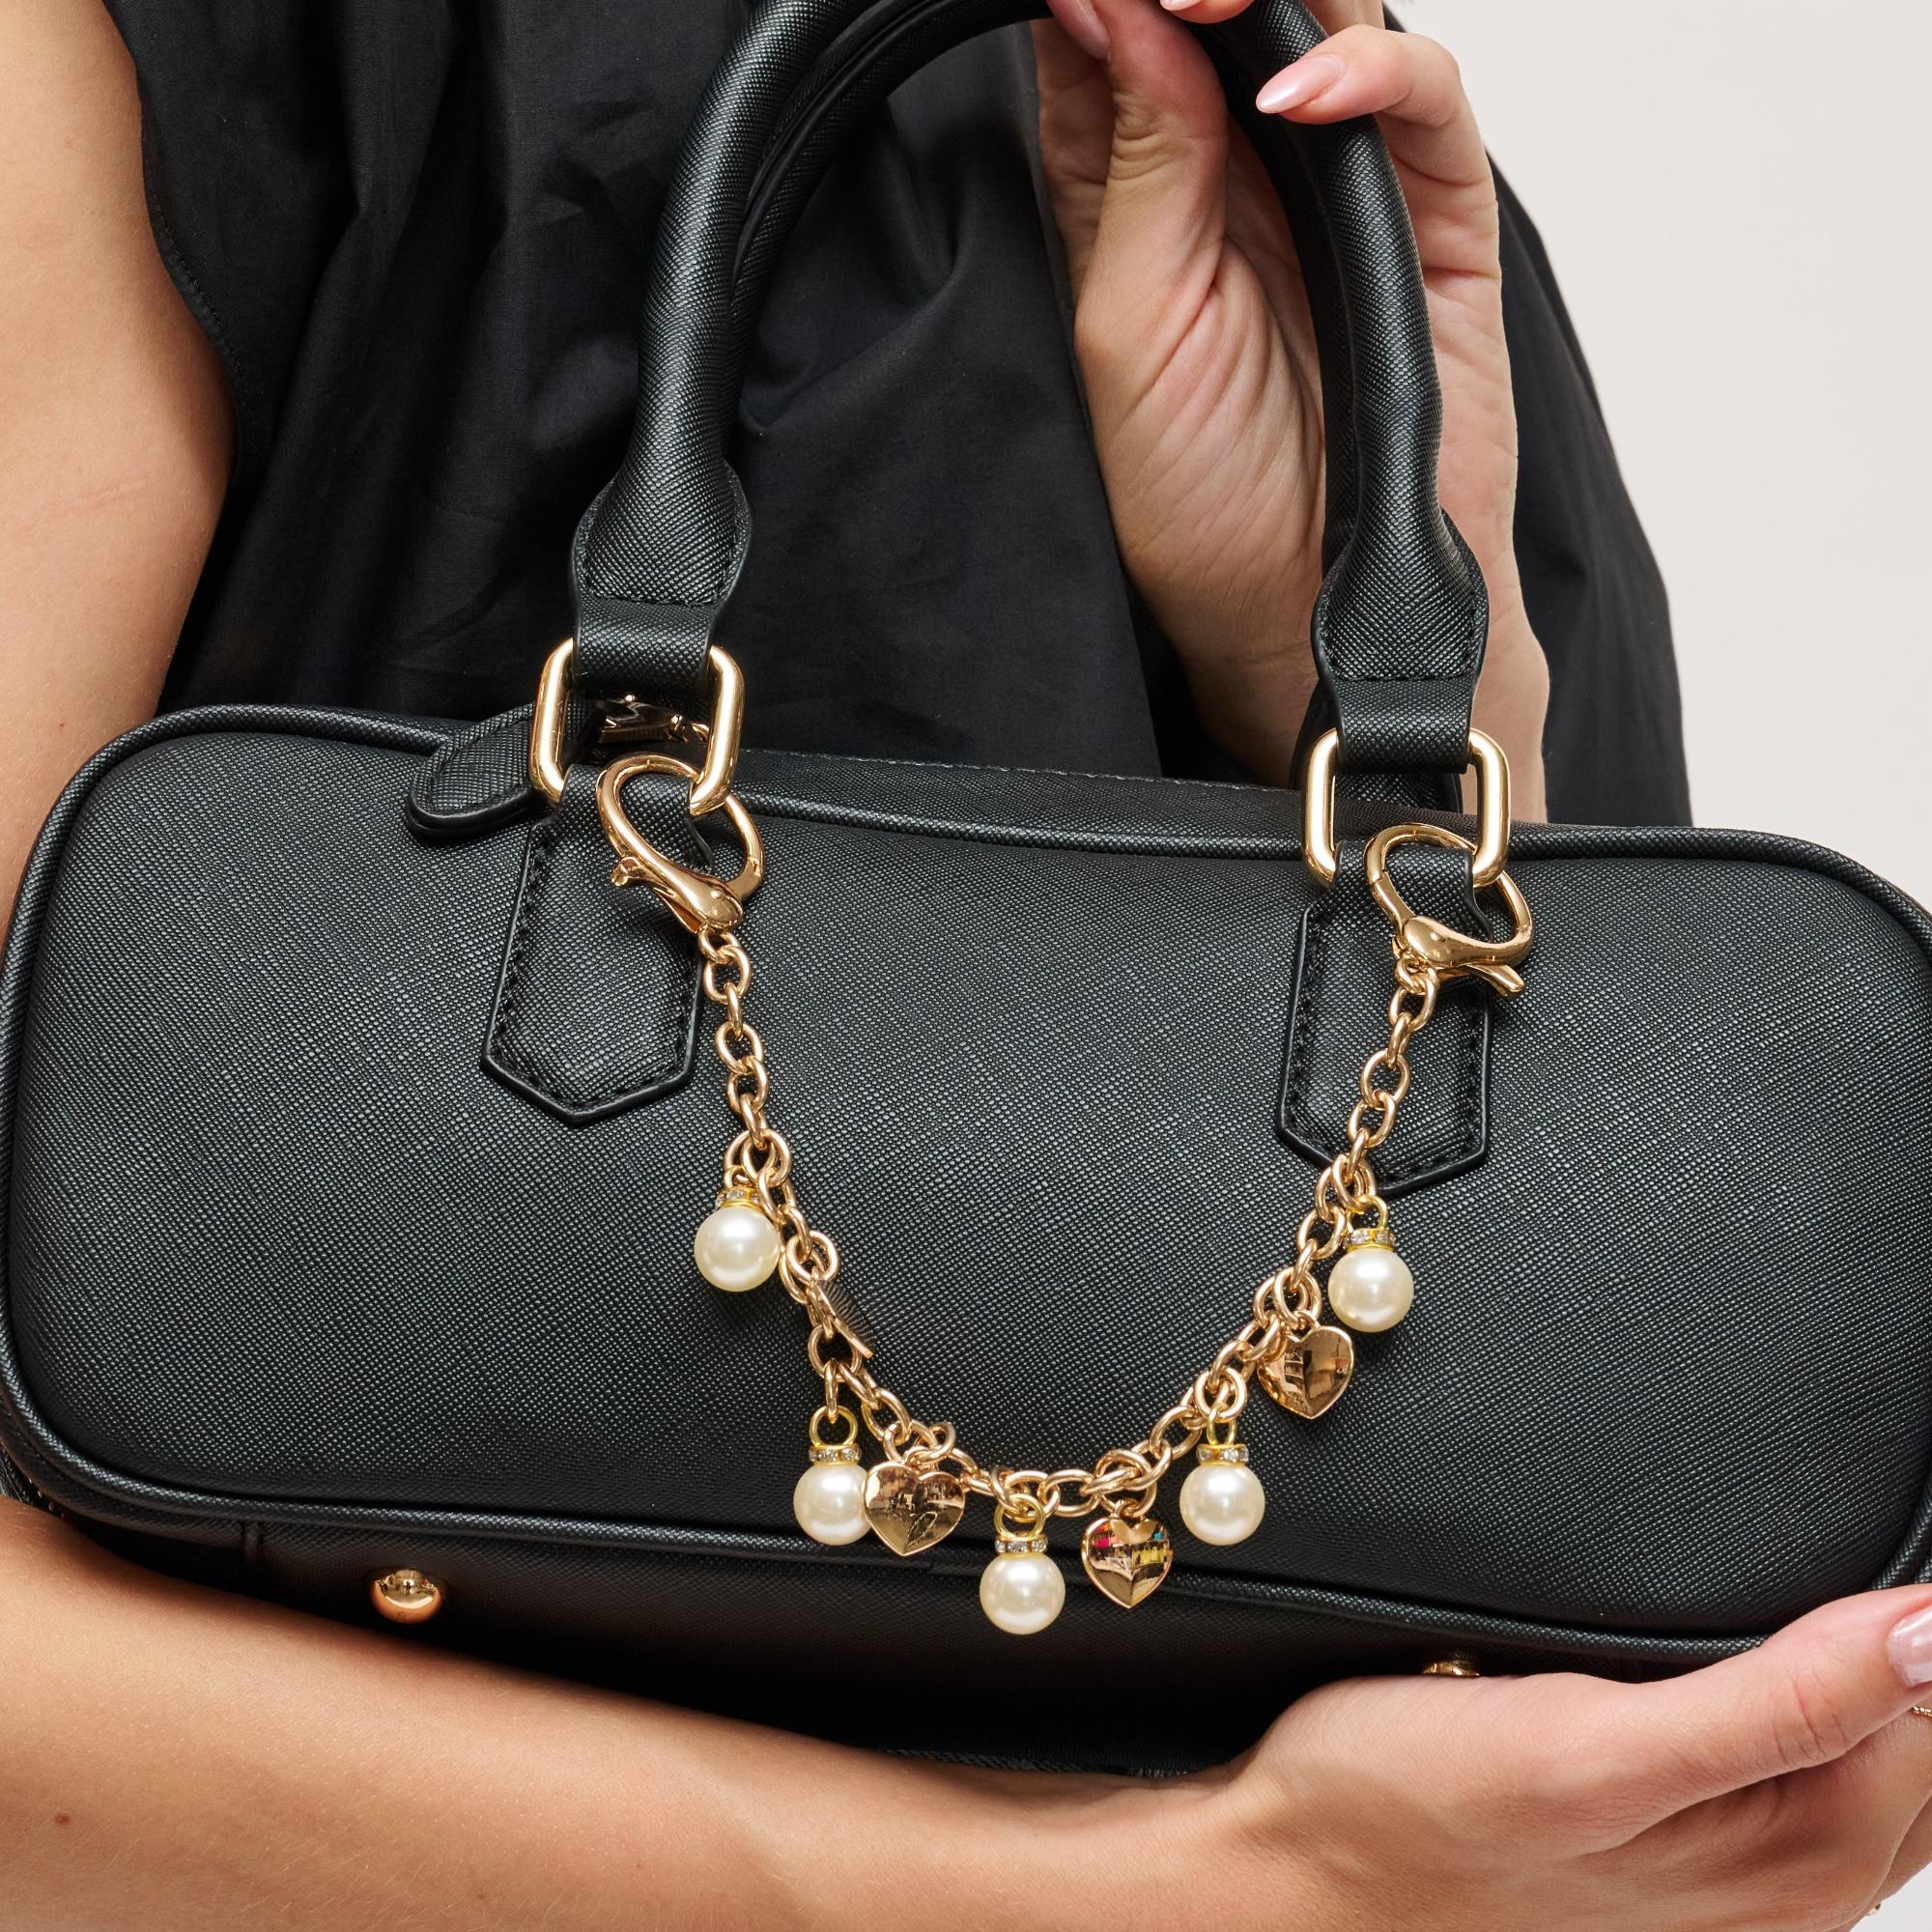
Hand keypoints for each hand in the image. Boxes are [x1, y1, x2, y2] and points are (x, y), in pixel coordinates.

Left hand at [1033, 0, 1548, 814]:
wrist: (1303, 610)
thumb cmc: (1202, 503)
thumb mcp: (1125, 331)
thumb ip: (1130, 168)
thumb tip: (1112, 7)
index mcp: (1143, 193)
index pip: (1119, 37)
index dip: (1103, 1)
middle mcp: (1243, 172)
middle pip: (1231, 12)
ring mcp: (1345, 184)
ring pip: (1333, 18)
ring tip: (1207, 3)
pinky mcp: (1435, 217)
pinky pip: (1427, 101)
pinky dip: (1375, 72)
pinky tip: (1300, 97)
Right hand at [1051, 1588, 1931, 1930]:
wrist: (1303, 1858)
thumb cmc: (1409, 1807)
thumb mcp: (1584, 1750)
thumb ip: (1773, 1706)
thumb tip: (1930, 1636)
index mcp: (1800, 1847)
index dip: (1918, 1601)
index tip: (1898, 1502)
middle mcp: (1797, 1871)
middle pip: (1926, 1729)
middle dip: (1906, 1628)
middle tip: (1870, 1512)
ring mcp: (1749, 1863)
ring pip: (1883, 1748)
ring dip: (1870, 1656)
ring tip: (1838, 1559)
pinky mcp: (1694, 1836)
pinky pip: (1816, 1757)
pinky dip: (1825, 1684)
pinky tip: (1779, 1630)